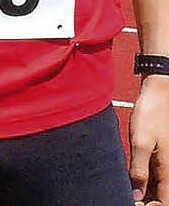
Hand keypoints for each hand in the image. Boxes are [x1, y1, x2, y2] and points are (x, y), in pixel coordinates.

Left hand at [130, 76, 168, 204]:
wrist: (158, 93)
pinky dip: (143, 183)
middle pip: (160, 197)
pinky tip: (129, 180)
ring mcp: (165, 165)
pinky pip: (154, 177)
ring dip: (143, 193)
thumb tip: (136, 197)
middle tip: (125, 197)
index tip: (131, 203)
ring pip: (156, 189)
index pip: (163, 203)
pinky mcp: (160, 158)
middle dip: (144, 201)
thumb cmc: (150, 114)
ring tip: (124, 189)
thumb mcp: (140, 141)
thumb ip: (139, 170)